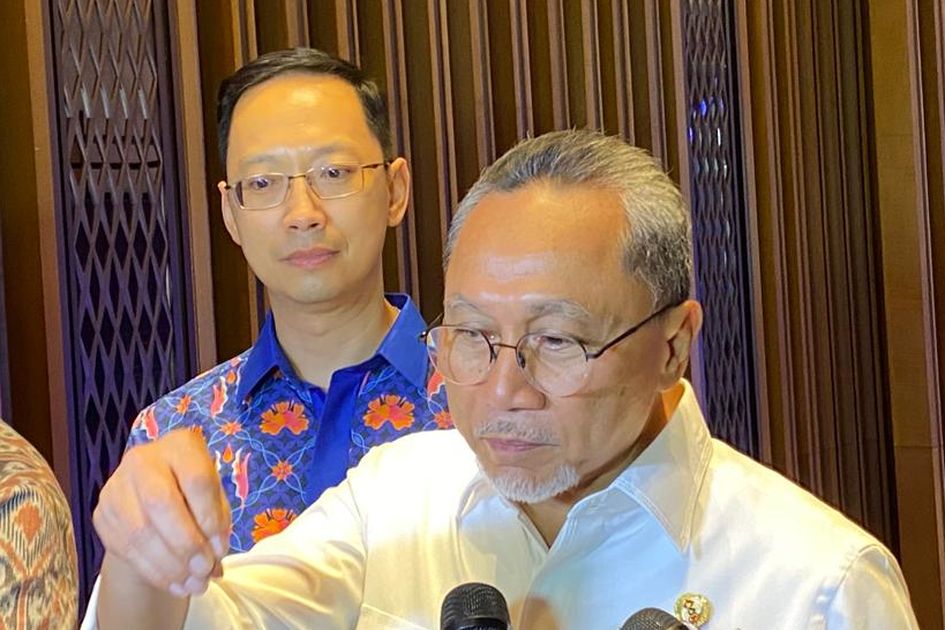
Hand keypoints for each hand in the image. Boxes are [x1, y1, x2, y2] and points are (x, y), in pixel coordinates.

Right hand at [93, 428, 230, 596]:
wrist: (150, 495)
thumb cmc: (193, 493)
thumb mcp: (213, 498)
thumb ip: (217, 521)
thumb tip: (214, 557)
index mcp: (180, 445)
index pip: (196, 480)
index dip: (210, 518)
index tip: (222, 548)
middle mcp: (143, 459)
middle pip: (161, 503)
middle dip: (186, 544)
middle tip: (205, 570)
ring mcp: (116, 486)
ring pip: (139, 531)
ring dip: (170, 565)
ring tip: (194, 585)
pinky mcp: (101, 513)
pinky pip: (125, 548)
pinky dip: (154, 572)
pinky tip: (175, 585)